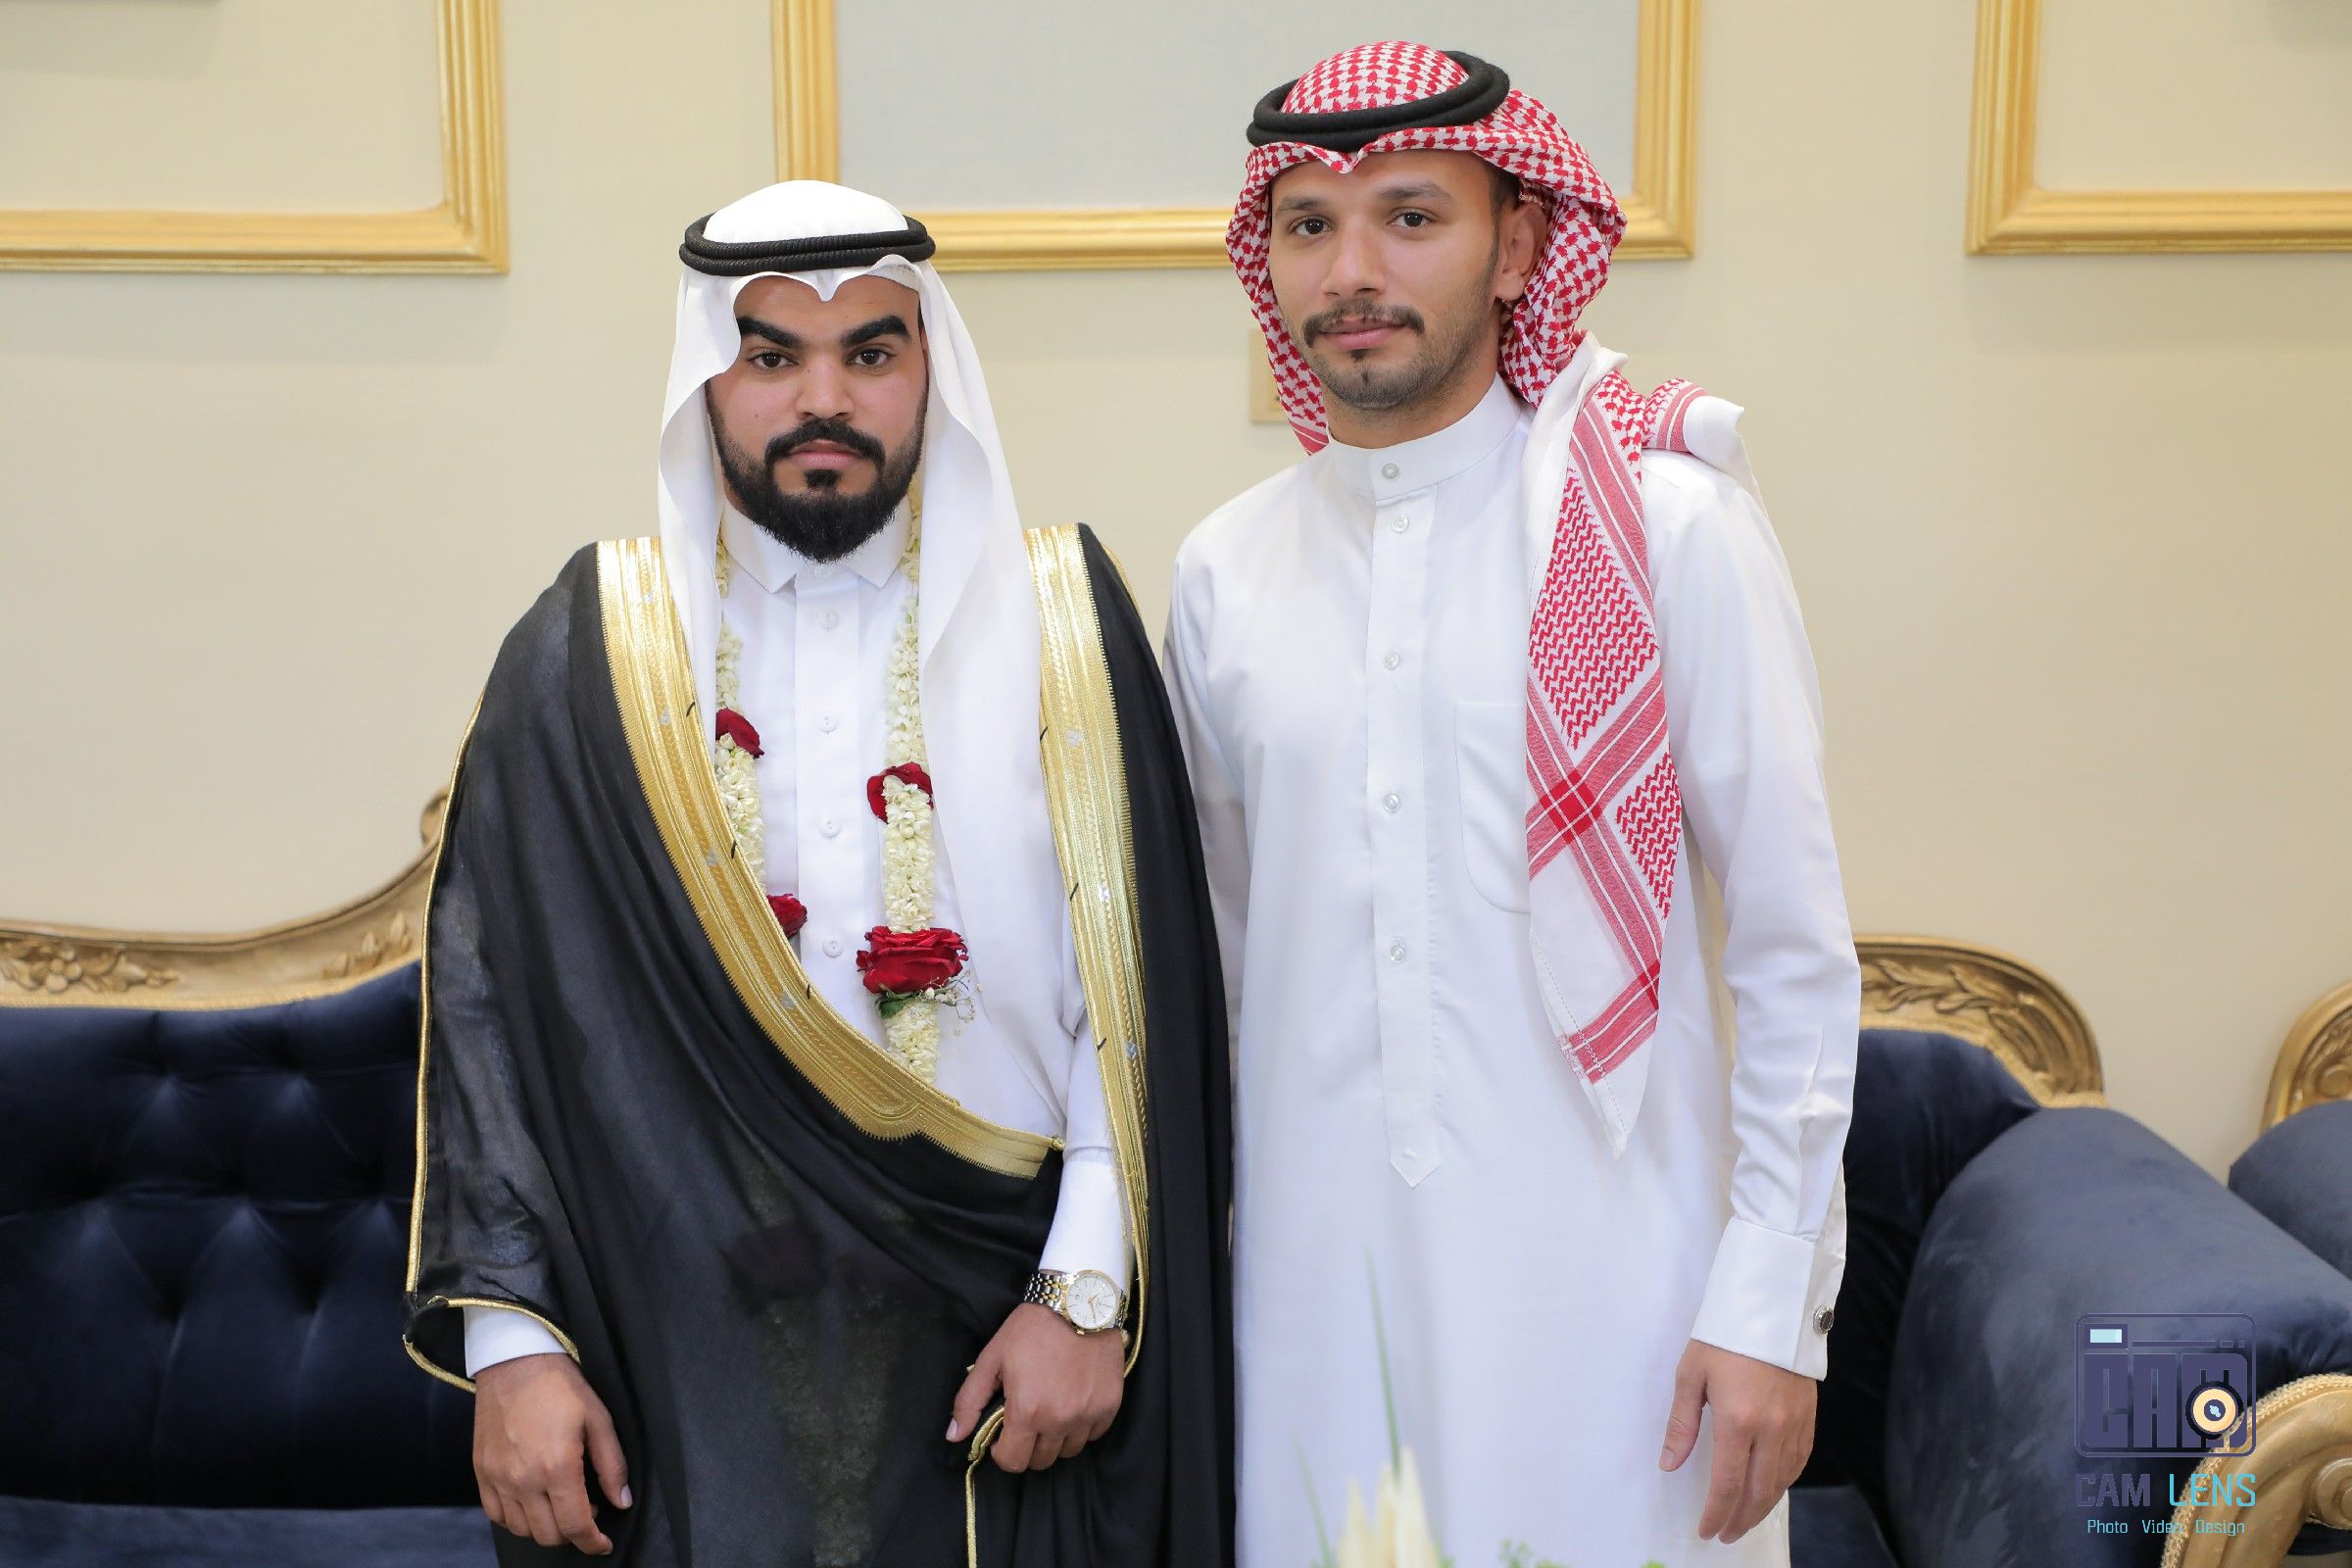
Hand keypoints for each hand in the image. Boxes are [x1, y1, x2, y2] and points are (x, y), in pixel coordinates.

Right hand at [473, 1352, 631, 1554]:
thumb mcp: (598, 1419)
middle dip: (572, 1533)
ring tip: (560, 1503)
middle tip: (586, 1511)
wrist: (515, 1361)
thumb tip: (623, 1501)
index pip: (576, 1525)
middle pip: (548, 1535)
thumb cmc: (561, 1386)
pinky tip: (533, 1501)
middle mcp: (523, 1479)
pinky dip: (516, 1518)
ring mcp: (497, 1478)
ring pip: (522, 1530)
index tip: (603, 1543)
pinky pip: (497, 1515)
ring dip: (545, 1527)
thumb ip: (612, 1465)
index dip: (593, 1542)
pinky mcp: (481, 1472)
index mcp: (557, 1467)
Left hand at [946, 1302, 1124, 1472]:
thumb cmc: (1032, 1328)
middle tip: (1027, 1419)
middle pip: (1041, 1461)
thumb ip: (970, 1400)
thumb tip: (954, 1436)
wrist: (1079, 1301)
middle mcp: (1060, 1420)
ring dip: (1056, 1439)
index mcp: (1027, 1411)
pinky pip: (1093, 1435)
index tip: (1004, 1434)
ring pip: (1068, 1451)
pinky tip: (1073, 1402)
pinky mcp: (1110, 1406)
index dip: (1002, 1452)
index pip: (1012, 1462)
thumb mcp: (992, 1357)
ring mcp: (1088, 1415)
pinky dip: (1081, 1427)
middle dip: (1028, 1446)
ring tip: (1051, 1410)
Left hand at [1658, 1338, 1815, 1543]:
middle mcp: (1771, 1429)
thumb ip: (1682, 1425)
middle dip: (1741, 1519)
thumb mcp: (1691, 1375)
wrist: (1771, 1306)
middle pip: (1758, 1491)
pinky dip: (1785, 1482)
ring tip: (1745, 1518)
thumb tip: (1669, 1463)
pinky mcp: (1809, 1416)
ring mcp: (1794, 1424)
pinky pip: (1800, 1461)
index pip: (1727, 1485)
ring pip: (1782, 1481)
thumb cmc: (1724, 1336)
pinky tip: (1773, 1488)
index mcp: (1738, 1421)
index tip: (1707, 1530)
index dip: (1717, 1514)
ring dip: (1763, 1506)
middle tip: (1726, 1534)